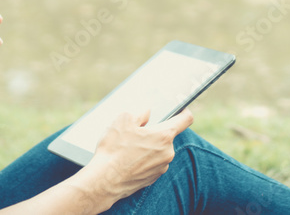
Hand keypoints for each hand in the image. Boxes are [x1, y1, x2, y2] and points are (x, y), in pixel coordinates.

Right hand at [76, 108, 194, 209]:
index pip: (185, 119)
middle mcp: (168, 152)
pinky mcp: (153, 178)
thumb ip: (140, 113)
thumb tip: (147, 112)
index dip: (184, 110)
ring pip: (160, 150)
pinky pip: (153, 162)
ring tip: (129, 147)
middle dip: (155, 131)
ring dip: (149, 146)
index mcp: (164, 136)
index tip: (180, 108)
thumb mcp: (123, 120)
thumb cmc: (114, 150)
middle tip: (137, 131)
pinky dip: (145, 159)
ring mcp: (162, 167)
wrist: (104, 181)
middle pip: (168, 135)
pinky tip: (129, 159)